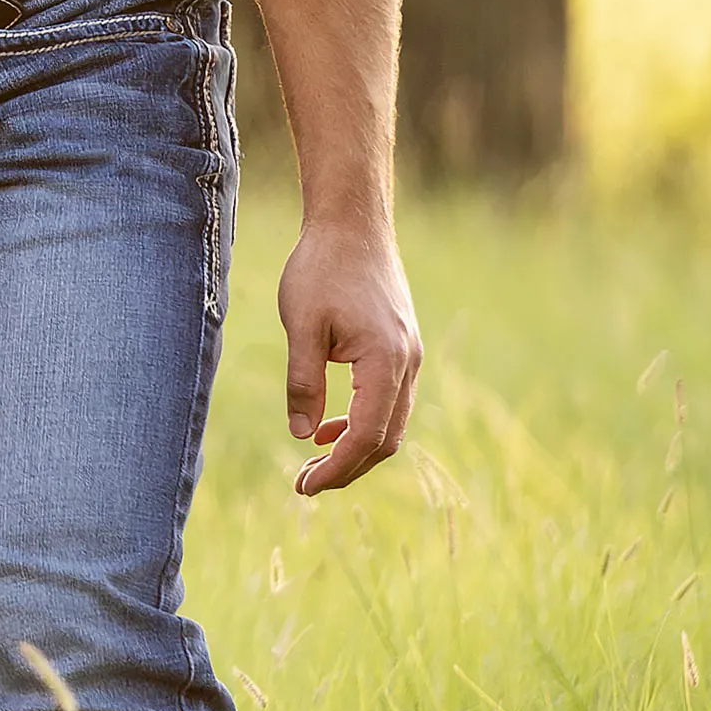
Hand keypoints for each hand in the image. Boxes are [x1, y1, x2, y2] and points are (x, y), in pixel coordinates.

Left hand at [276, 212, 423, 491]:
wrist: (353, 224)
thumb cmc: (322, 268)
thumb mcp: (302, 326)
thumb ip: (303, 383)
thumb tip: (302, 436)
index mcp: (387, 362)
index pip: (367, 437)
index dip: (337, 468)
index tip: (304, 486)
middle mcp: (407, 365)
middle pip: (384, 439)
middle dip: (346, 468)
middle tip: (303, 484)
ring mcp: (409, 357)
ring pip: (389, 423)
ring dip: (353, 448)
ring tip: (311, 462)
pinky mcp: (400, 349)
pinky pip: (387, 401)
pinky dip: (360, 422)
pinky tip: (327, 427)